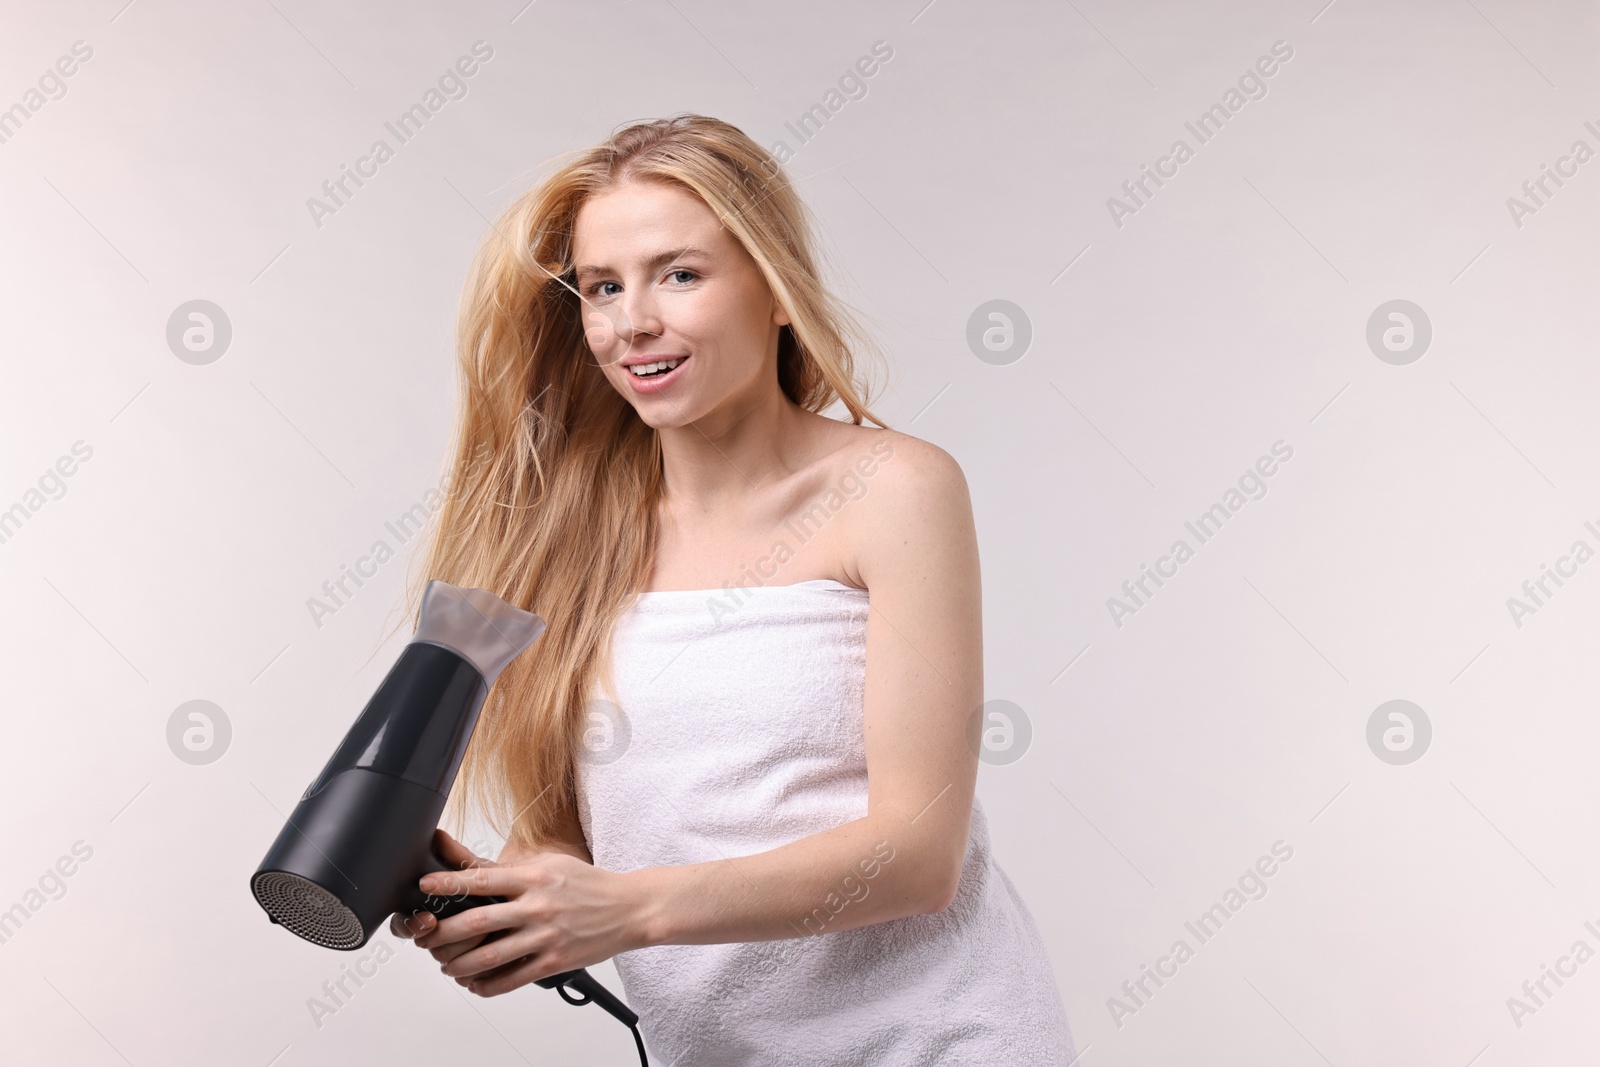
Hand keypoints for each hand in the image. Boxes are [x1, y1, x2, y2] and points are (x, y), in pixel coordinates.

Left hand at [390, 829, 650, 996]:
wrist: (629, 907)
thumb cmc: (587, 884)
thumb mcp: (550, 864)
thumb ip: (511, 870)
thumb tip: (471, 869)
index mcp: (534, 877)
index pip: (481, 879)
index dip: (448, 883)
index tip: (424, 886)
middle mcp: (537, 906)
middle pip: (478, 920)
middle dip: (444, 931)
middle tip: (427, 937)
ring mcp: (546, 935)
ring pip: (491, 955)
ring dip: (461, 964)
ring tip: (447, 966)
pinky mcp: (555, 961)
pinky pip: (513, 979)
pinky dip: (489, 985)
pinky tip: (477, 984)